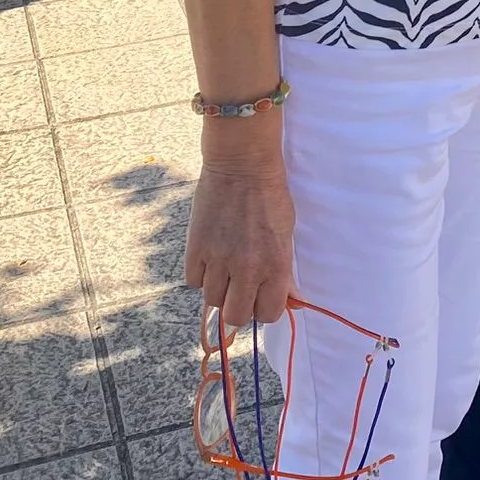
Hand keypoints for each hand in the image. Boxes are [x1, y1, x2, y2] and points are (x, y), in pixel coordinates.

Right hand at [185, 147, 295, 328]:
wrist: (242, 163)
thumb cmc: (270, 195)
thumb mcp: (286, 232)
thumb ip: (282, 269)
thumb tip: (285, 298)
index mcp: (276, 265)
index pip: (268, 315)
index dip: (263, 308)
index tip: (260, 298)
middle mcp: (248, 269)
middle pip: (236, 317)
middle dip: (238, 306)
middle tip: (240, 289)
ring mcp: (219, 260)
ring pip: (213, 301)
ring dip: (219, 289)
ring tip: (224, 267)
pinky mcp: (196, 248)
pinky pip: (193, 281)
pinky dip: (200, 274)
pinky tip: (209, 257)